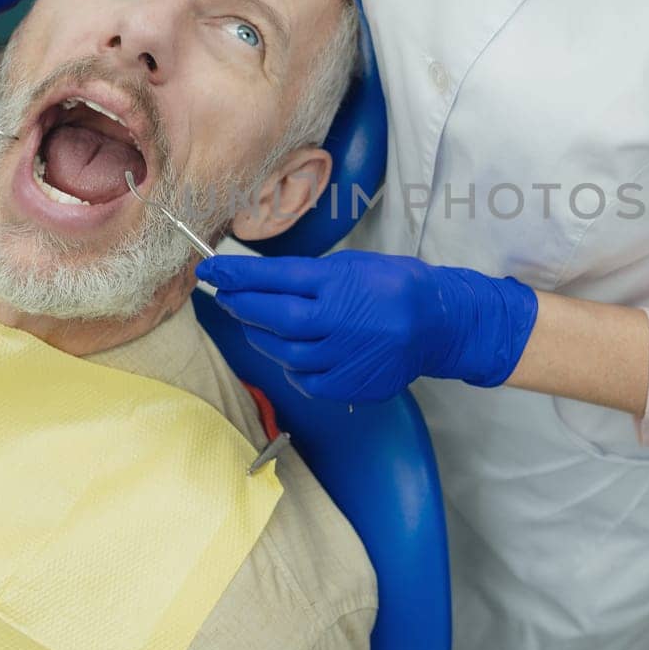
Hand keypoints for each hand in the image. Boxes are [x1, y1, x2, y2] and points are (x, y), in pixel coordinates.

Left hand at [197, 251, 538, 403]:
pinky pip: (305, 379)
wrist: (439, 323)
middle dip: (241, 305)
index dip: (237, 275)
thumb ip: (311, 276)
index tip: (209, 269)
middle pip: (273, 317)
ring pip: (284, 352)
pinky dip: (291, 366)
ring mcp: (344, 356)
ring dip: (261, 336)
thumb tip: (261, 281)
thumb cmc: (395, 286)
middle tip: (224, 295)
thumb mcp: (354, 265)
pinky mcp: (349, 384)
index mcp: (340, 283)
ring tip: (255, 323)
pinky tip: (291, 353)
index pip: (275, 277)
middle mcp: (339, 320)